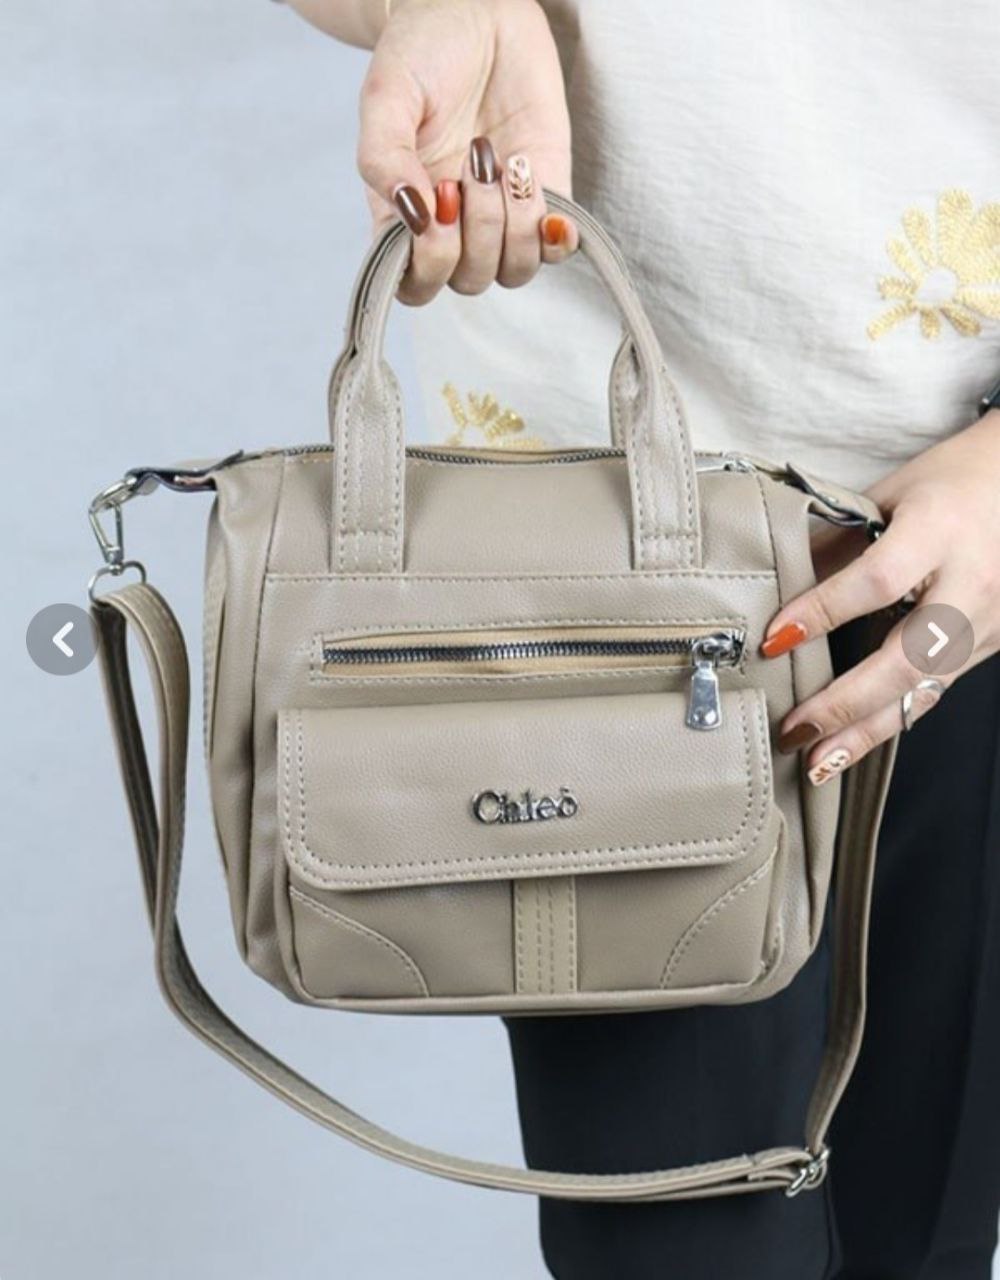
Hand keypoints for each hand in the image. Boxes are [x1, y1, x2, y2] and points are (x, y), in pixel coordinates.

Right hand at [358, 0, 576, 302]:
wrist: (477, 9)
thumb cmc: (422, 53)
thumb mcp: (385, 98)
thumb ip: (383, 161)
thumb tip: (413, 218)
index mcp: (406, 217)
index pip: (416, 285)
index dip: (430, 262)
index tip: (435, 198)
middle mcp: (454, 227)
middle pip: (469, 280)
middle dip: (476, 228)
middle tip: (474, 158)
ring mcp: (503, 217)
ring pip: (513, 272)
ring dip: (512, 224)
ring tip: (505, 160)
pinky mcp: (548, 197)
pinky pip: (555, 249)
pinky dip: (552, 229)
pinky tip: (532, 178)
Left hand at [762, 411, 999, 783]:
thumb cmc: (953, 481)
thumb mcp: (891, 493)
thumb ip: (839, 540)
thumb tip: (775, 581)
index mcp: (939, 531)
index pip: (874, 581)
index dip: (821, 613)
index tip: (773, 640)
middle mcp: (970, 584)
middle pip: (907, 656)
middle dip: (847, 701)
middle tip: (795, 729)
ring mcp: (987, 621)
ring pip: (925, 690)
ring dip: (867, 731)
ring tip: (818, 764)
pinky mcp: (989, 645)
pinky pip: (935, 691)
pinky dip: (892, 721)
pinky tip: (852, 746)